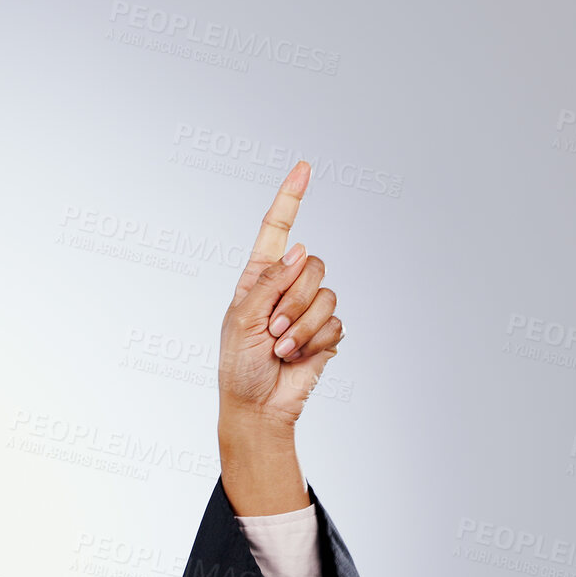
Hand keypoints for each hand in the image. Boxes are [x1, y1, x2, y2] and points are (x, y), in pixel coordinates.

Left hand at [218, 161, 343, 434]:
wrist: (258, 407)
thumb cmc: (239, 366)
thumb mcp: (242, 320)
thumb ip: (269, 283)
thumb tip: (298, 252)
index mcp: (258, 277)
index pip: (277, 230)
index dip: (290, 199)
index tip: (303, 169)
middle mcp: (286, 287)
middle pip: (313, 265)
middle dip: (294, 301)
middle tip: (272, 330)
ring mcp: (308, 309)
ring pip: (327, 296)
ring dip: (302, 327)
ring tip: (281, 348)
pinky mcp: (326, 332)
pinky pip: (336, 324)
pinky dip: (316, 343)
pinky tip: (298, 357)